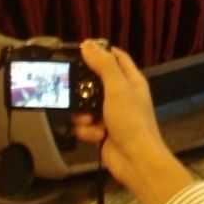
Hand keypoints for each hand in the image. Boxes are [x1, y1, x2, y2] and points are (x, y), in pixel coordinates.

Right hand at [72, 41, 191, 203]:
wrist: (134, 160)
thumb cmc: (130, 120)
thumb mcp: (117, 88)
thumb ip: (103, 65)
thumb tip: (88, 44)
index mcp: (132, 80)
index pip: (116, 58)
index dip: (100, 52)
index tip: (79, 51)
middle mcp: (122, 95)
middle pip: (96, 82)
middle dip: (83, 89)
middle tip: (69, 90)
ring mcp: (112, 114)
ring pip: (86, 105)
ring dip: (83, 114)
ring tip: (87, 120)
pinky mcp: (102, 131)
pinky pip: (85, 125)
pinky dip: (87, 130)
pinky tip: (95, 136)